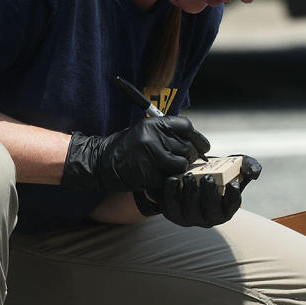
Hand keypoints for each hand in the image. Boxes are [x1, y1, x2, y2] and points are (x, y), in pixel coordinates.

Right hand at [61, 116, 209, 191]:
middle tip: (182, 160)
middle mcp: (153, 137)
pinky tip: (158, 176)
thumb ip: (169, 134)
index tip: (203, 146)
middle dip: (190, 156)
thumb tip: (197, 143)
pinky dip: (168, 180)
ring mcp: (151, 155)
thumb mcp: (146, 132)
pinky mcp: (150, 173)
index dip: (198, 138)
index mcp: (154, 124)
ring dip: (180, 169)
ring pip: (182, 164)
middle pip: (188, 147)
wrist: (102, 162)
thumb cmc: (128, 148)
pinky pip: (171, 178)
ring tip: (168, 168)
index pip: (187, 126)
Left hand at [135, 154, 261, 226]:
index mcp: (225, 209)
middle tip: (207, 177)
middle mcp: (208, 218)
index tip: (233, 183)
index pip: (231, 207)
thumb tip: (253, 173)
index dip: (233, 198)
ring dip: (190, 194)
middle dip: (209, 195)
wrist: (187, 170)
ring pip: (190, 212)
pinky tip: (172, 179)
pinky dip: (170, 194)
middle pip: (211, 212)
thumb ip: (248, 166)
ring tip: (189, 176)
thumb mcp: (233, 166)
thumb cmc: (214, 170)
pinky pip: (170, 207)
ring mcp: (189, 218)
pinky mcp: (171, 212)